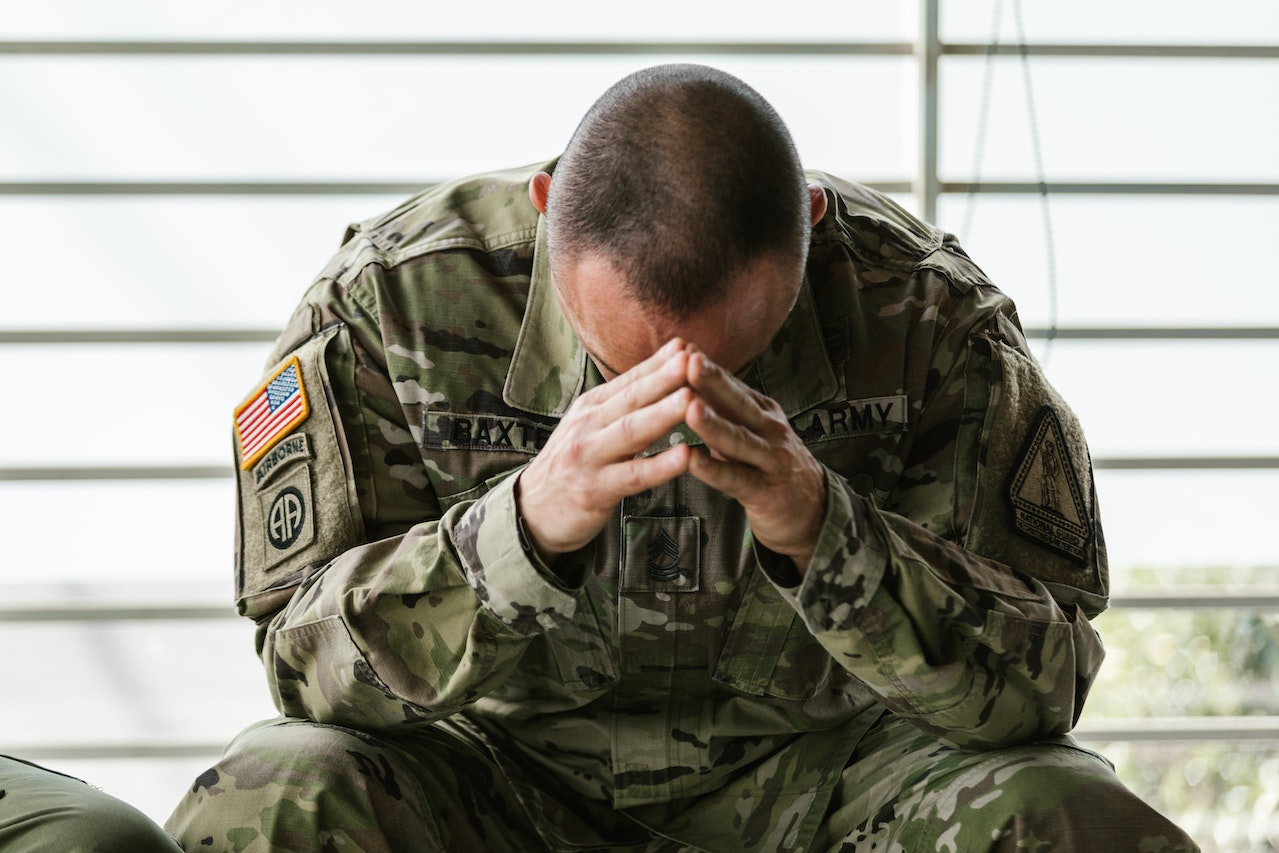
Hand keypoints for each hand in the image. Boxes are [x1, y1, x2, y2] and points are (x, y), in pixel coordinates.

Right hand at [517, 339, 694, 560]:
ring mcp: (589, 457)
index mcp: (592, 407)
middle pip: (632, 398)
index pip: (630, 380)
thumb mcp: (591, 427)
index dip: (658, 363)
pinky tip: (685, 457)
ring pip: (631, 432)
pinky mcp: (594, 490)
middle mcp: (588, 425)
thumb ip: (623, 405)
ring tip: (690, 399)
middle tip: (693, 360)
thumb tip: (661, 375)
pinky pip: (632, 476)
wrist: (531, 510)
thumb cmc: (572, 466)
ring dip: (662, 414)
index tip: (688, 345)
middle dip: (664, 378)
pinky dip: (659, 466)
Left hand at [685, 348, 825, 571]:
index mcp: (762, 412)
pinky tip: (693, 461)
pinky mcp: (766, 491)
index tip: (682, 346)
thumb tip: (688, 376)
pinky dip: (714, 470)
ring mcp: (771, 460)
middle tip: (688, 360)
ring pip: (738, 439)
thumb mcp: (752, 431)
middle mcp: (770, 430)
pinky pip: (736, 479)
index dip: (708, 367)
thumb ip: (724, 409)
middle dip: (712, 382)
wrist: (813, 510)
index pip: (732, 385)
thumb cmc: (770, 466)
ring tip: (689, 407)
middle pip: (737, 404)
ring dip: (713, 424)